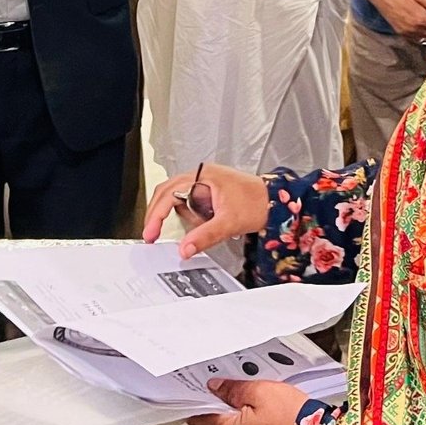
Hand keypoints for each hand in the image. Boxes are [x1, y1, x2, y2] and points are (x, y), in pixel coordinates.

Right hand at [144, 164, 269, 257]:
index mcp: (201, 176)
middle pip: (166, 193)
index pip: (168, 194)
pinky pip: (188, 202)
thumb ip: (205, 236)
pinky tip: (204, 222)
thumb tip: (185, 249)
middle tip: (153, 234)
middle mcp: (199, 175)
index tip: (150, 232)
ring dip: (181, 216)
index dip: (156, 215)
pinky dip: (189, 215)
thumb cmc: (257, 202)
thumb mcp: (228, 223)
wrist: (275, 201)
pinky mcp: (207, 190)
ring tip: (202, 225)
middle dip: (159, 215)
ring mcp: (202, 182)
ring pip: (176, 198)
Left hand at [187, 378, 305, 424]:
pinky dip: (241, 419)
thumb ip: (232, 388)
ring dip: (229, 410)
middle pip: (210, 422)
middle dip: (213, 402)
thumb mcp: (258, 391)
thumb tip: (216, 386)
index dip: (195, 397)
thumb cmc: (291, 418)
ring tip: (238, 390)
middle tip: (219, 382)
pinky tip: (251, 405)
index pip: (197, 416)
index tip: (197, 384)